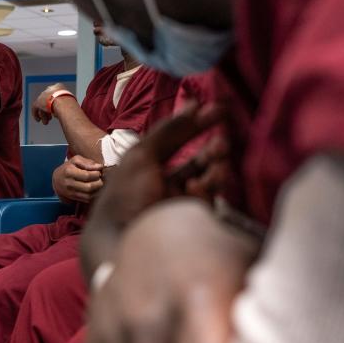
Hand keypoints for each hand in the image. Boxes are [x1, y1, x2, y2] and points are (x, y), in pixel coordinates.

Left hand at [32, 83, 71, 124]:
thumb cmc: (70, 103)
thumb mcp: (71, 101)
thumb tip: (71, 112)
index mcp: (59, 87)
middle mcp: (49, 90)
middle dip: (48, 110)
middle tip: (50, 117)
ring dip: (44, 115)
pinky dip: (36, 115)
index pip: (55, 95)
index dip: (56, 103)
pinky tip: (38, 120)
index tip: (56, 110)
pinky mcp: (37, 102)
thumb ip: (68, 104)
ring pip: (42, 106)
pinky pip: (35, 109)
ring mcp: (43, 96)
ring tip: (46, 122)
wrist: (63, 102)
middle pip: (48, 101)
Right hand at [52, 155, 103, 203]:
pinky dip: (93, 195)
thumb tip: (100, 167)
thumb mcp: (76, 160)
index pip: (87, 175)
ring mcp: (70, 192)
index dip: (96, 174)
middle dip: (98, 183)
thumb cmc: (68, 168)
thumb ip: (88, 162)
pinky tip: (93, 190)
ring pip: (88, 195)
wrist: (57, 179)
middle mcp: (69, 183)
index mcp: (69, 171)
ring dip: (97, 190)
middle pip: (89, 187)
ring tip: (97, 184)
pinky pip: (86, 199)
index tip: (98, 172)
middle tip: (100, 179)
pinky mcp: (73, 198)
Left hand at [80, 102, 227, 278]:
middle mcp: (165, 184)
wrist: (121, 237)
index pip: (179, 141)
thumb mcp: (142, 155)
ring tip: (218, 156)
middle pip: (199, 162)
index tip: (219, 109)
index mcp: (150, 167)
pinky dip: (205, 189)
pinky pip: (208, 200)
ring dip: (214, 166)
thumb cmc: (126, 193)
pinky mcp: (192, 221)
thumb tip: (193, 105)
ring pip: (208, 180)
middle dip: (213, 149)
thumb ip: (168, 131)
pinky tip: (195, 187)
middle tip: (222, 141)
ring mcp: (180, 203)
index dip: (197, 125)